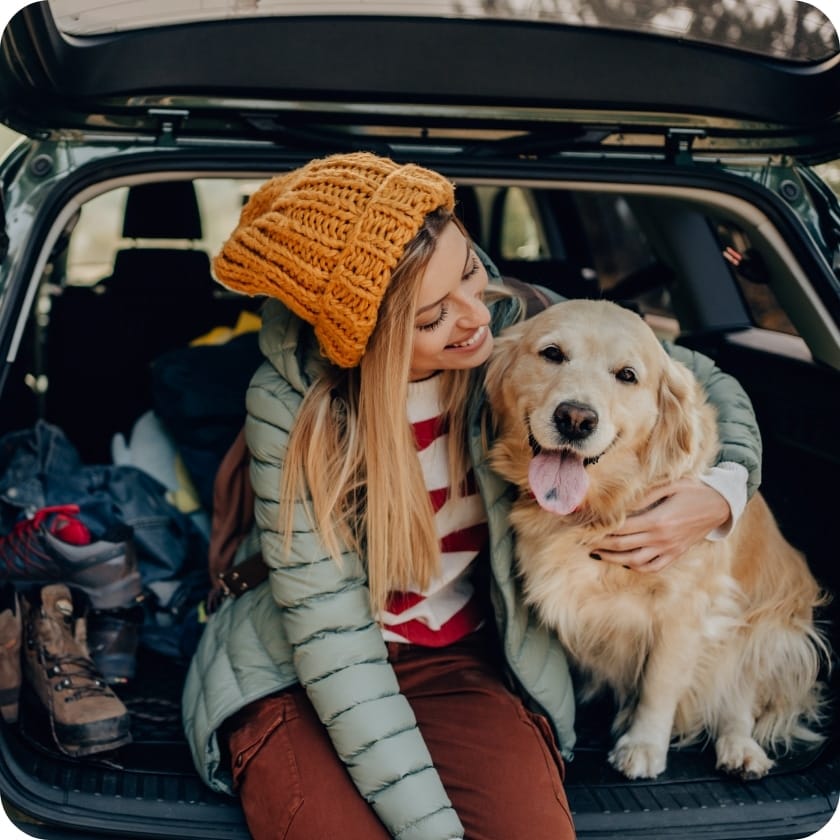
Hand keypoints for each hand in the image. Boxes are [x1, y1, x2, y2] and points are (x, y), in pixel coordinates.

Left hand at [590, 478, 730, 572]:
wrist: (720, 505)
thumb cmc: (693, 490)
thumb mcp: (669, 485)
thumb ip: (643, 495)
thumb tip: (619, 504)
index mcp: (658, 520)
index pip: (621, 528)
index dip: (602, 529)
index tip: (587, 526)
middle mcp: (662, 538)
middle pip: (623, 545)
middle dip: (601, 544)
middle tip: (584, 541)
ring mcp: (669, 549)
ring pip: (635, 561)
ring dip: (614, 559)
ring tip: (598, 553)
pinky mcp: (675, 555)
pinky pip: (652, 567)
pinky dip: (636, 566)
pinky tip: (624, 561)